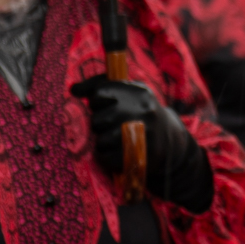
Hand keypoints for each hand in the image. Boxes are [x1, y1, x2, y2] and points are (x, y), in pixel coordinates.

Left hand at [72, 75, 213, 213]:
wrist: (170, 140)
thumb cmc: (140, 112)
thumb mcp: (128, 93)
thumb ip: (100, 86)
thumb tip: (74, 89)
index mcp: (140, 92)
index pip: (99, 93)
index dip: (97, 101)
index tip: (107, 104)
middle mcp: (144, 111)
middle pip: (98, 118)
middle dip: (100, 123)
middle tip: (113, 124)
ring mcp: (144, 135)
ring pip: (101, 139)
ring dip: (103, 141)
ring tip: (117, 139)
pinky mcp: (140, 156)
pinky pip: (105, 157)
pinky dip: (106, 157)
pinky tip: (118, 152)